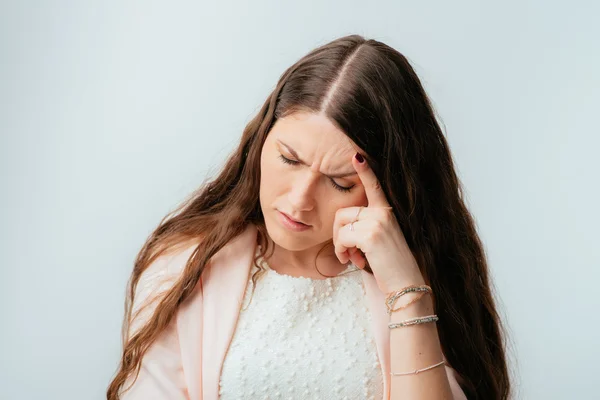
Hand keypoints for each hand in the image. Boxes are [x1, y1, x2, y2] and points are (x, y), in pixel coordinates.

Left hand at [332, 153, 425, 292]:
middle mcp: (384, 212)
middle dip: (337, 234)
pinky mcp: (371, 234)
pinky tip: (353, 261)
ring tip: (350, 258)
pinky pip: (341, 237)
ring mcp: (378, 221)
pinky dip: (341, 251)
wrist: (407, 286)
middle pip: (343, 212)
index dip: (366, 170)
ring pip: (340, 225)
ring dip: (338, 245)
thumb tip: (342, 228)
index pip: (376, 186)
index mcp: (388, 212)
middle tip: (346, 252)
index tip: (357, 155)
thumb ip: (366, 228)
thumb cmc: (392, 267)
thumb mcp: (381, 241)